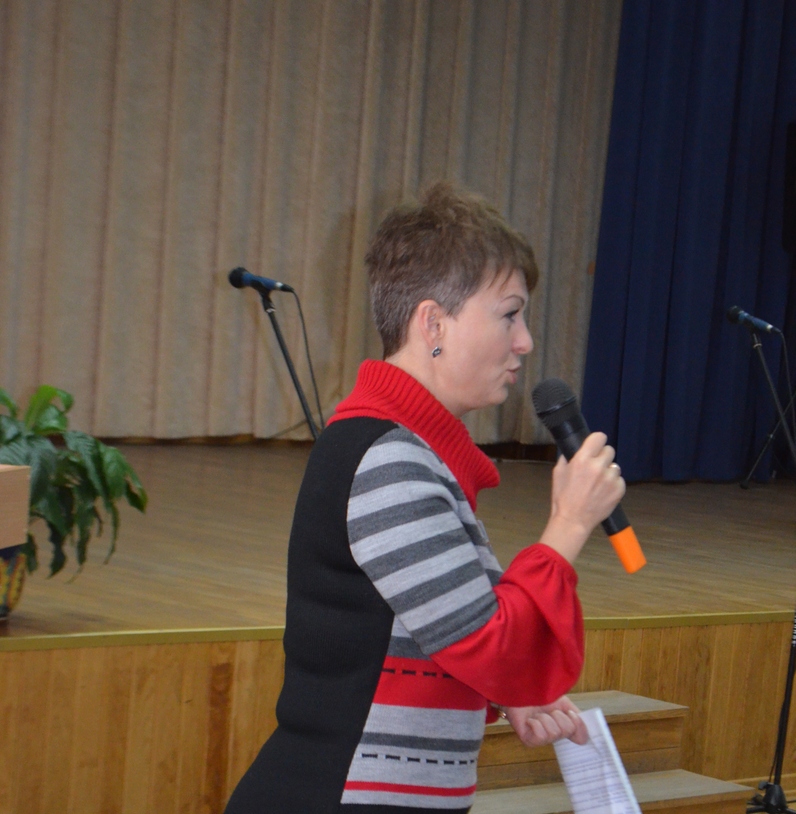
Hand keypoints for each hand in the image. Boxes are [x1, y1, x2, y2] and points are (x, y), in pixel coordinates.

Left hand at [503, 695, 587, 746]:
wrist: (520, 688)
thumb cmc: (540, 695)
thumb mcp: (564, 704)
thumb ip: (577, 720)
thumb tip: (586, 739)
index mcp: (565, 728)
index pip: (581, 738)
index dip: (579, 728)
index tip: (571, 714)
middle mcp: (555, 736)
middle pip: (567, 730)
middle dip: (559, 715)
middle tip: (549, 709)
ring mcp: (541, 740)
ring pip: (554, 732)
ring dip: (546, 717)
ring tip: (537, 712)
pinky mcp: (529, 741)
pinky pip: (541, 735)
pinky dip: (536, 722)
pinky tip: (529, 719)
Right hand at [539, 432, 625, 561]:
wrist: (573, 520)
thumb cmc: (563, 498)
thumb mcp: (558, 473)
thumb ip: (567, 458)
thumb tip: (572, 451)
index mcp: (582, 459)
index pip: (599, 437)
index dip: (597, 441)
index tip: (595, 446)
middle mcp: (598, 467)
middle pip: (609, 450)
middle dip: (602, 457)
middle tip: (595, 468)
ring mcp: (610, 479)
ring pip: (615, 466)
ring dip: (608, 472)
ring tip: (599, 483)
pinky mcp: (619, 490)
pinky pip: (620, 480)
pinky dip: (614, 485)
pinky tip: (603, 492)